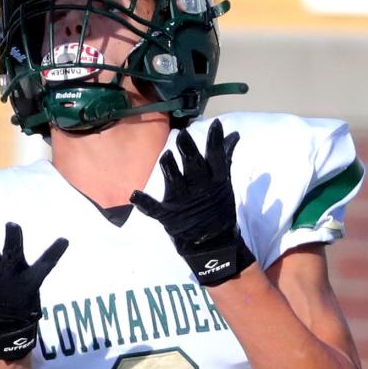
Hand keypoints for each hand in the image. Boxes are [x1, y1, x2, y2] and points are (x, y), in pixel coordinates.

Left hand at [130, 117, 253, 286]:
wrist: (213, 244)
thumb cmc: (218, 210)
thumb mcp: (225, 184)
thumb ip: (225, 158)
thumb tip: (233, 135)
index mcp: (215, 180)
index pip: (215, 155)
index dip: (215, 140)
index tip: (215, 125)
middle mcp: (199, 188)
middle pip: (192, 163)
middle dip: (187, 149)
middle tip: (183, 135)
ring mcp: (182, 201)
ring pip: (174, 179)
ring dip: (169, 167)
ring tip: (165, 156)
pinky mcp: (168, 215)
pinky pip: (153, 208)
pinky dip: (144, 203)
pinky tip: (134, 195)